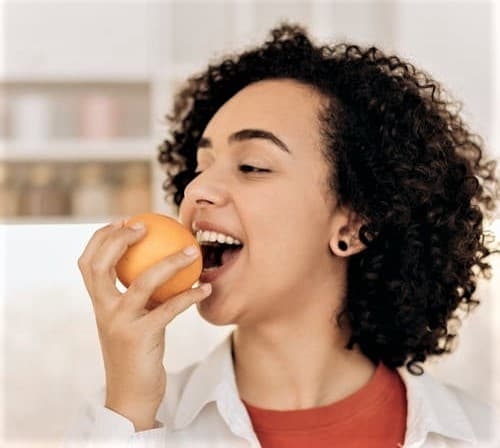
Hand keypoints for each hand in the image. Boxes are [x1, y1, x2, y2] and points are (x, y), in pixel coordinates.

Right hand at [77, 219, 210, 430]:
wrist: (131, 394)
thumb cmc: (137, 350)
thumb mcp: (130, 318)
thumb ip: (136, 294)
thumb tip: (158, 262)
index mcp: (98, 303)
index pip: (88, 262)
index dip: (101, 238)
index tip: (123, 221)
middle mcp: (103, 310)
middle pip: (101, 265)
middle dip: (119, 239)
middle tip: (145, 225)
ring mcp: (120, 323)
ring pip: (142, 282)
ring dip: (170, 262)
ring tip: (192, 250)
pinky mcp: (140, 337)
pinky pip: (170, 308)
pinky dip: (190, 295)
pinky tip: (205, 288)